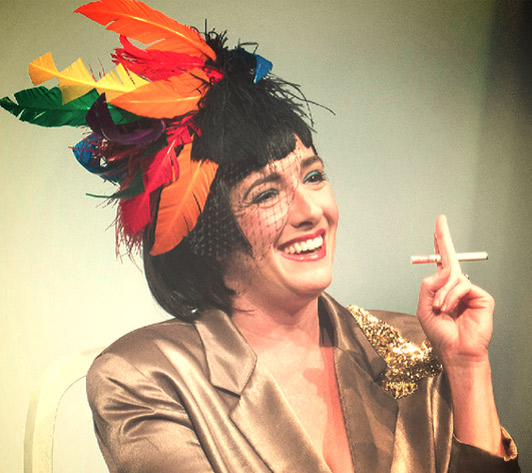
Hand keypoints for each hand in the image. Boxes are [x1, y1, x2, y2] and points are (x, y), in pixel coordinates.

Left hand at [416, 215, 494, 363]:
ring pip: (451, 277)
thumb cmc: (440, 333)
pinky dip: (451, 296)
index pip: (440, 262)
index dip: (439, 244)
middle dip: (444, 238)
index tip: (439, 226)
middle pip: (451, 258)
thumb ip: (429, 286)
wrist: (456, 351)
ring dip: (441, 294)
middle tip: (440, 220)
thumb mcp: (424, 308)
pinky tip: (448, 308)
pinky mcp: (481, 296)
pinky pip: (462, 286)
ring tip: (439, 309)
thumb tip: (443, 270)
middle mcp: (456, 286)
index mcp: (442, 288)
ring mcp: (469, 290)